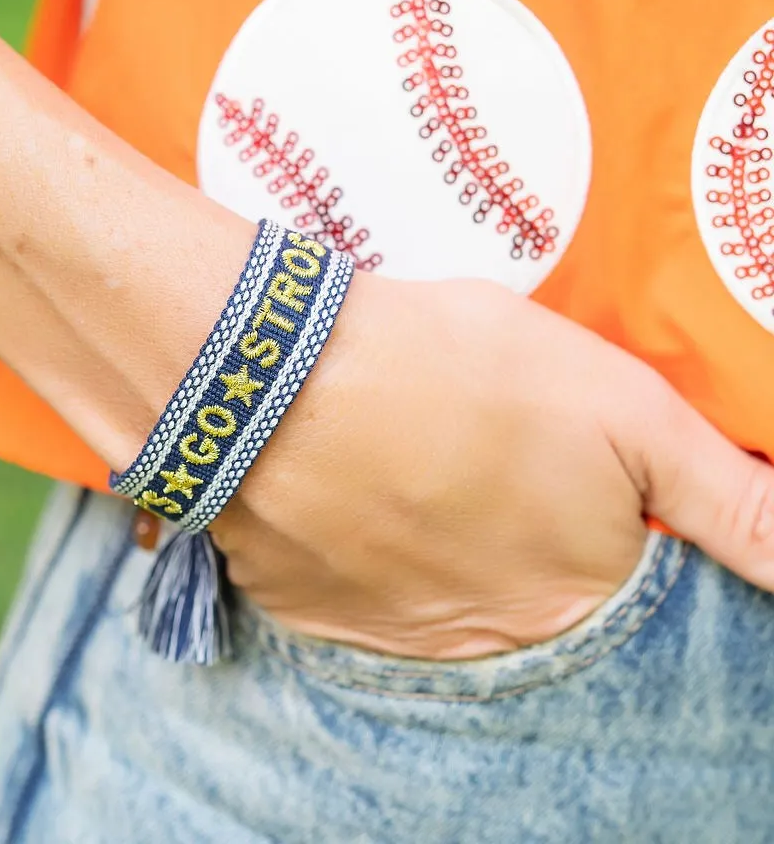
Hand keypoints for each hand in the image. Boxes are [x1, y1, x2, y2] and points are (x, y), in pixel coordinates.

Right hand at [210, 276, 773, 659]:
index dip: (587, 526)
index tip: (547, 476)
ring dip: (432, 542)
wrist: (281, 374)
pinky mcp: (308, 607)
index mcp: (571, 597)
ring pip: (432, 596)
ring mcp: (387, 633)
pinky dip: (361, 549)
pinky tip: (354, 488)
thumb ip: (729, 501)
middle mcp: (485, 639)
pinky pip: (353, 594)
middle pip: (518, 596)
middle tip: (471, 457)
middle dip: (508, 533)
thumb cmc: (456, 371)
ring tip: (411, 460)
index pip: (611, 592)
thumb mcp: (622, 408)